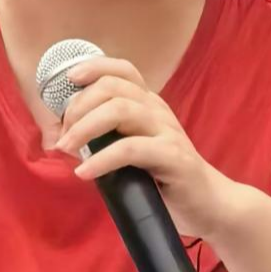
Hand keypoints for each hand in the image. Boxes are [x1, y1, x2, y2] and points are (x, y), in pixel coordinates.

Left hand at [54, 57, 242, 240]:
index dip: (94, 67)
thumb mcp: (133, 149)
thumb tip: (63, 137)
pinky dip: (101, 159)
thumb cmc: (163, 177)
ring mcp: (167, 132)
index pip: (123, 69)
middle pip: (113, 87)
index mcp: (148, 103)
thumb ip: (105, 137)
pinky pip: (131, 149)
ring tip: (66, 148)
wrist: (207, 204)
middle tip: (63, 134)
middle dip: (79, 106)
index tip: (69, 78)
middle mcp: (158, 110)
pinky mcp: (173, 157)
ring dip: (85, 128)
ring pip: (120, 110)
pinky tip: (85, 173)